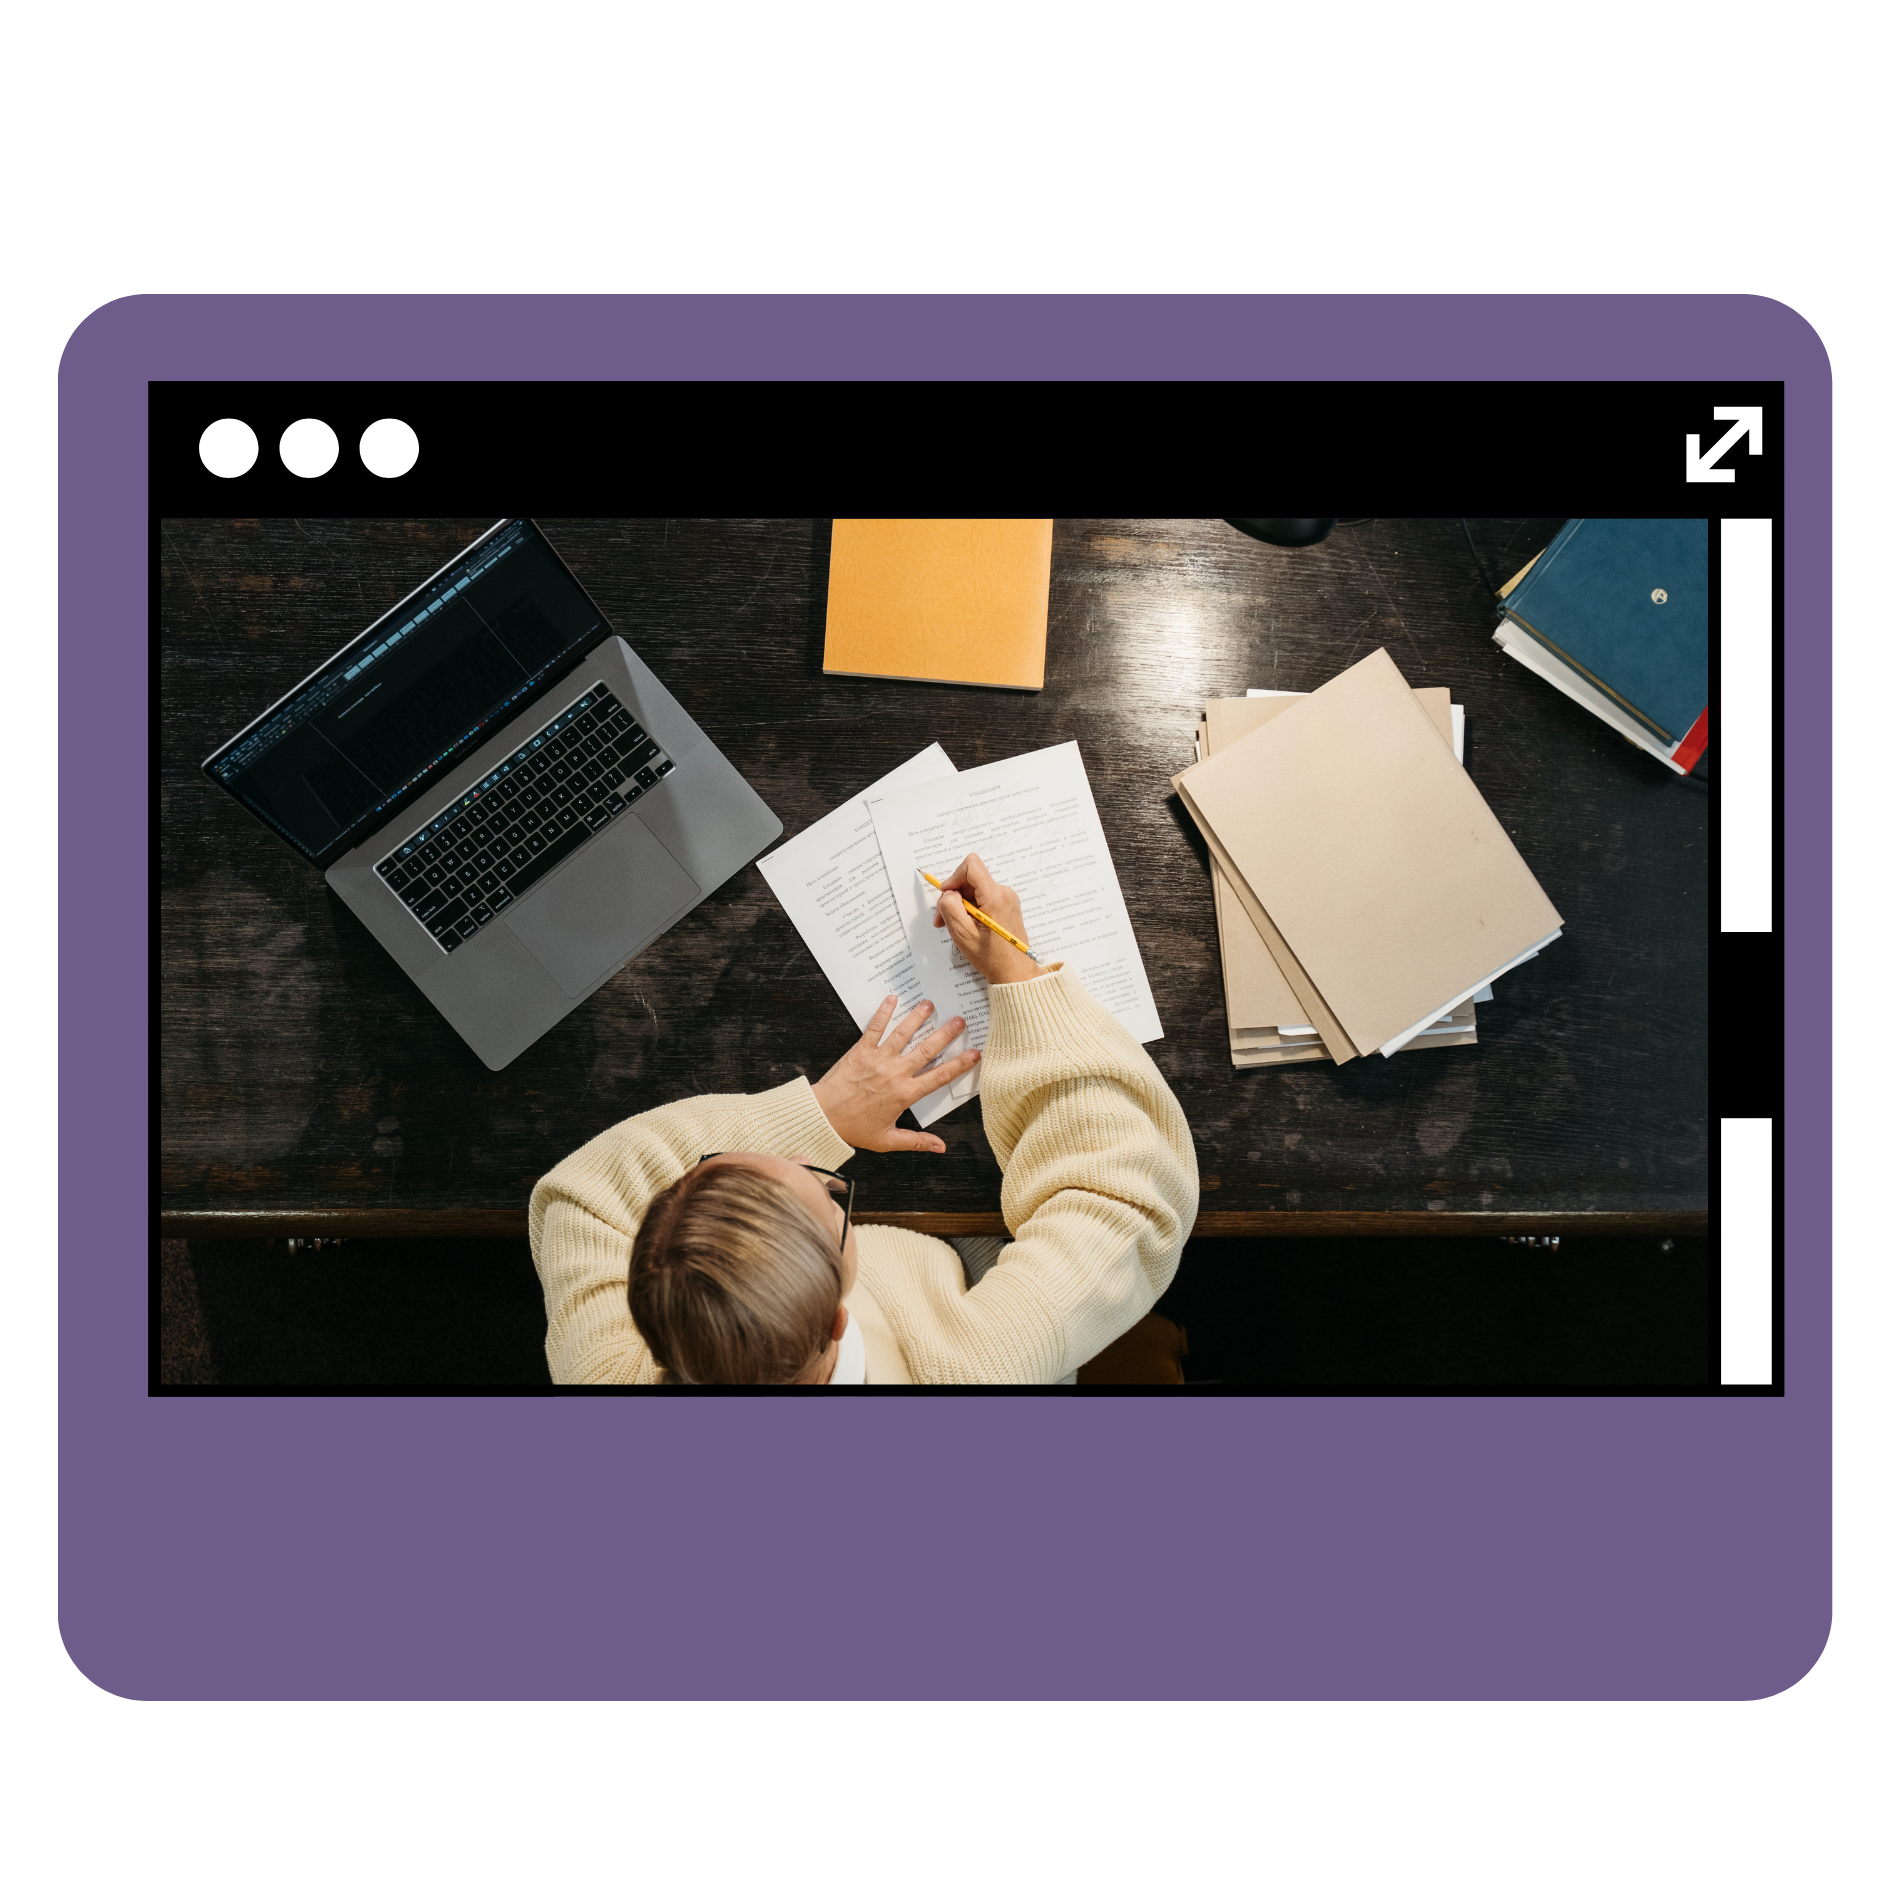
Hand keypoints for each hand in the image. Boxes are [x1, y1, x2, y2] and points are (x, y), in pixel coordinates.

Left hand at [811, 995, 979, 1151]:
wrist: (823, 1116)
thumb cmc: (854, 1128)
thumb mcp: (888, 1140)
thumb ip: (916, 1142)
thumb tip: (940, 1148)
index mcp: (905, 1094)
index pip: (939, 1077)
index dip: (959, 1065)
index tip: (974, 1053)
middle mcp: (895, 1073)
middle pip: (927, 1050)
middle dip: (945, 1034)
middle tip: (960, 1020)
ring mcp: (879, 1059)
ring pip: (903, 1034)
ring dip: (918, 1017)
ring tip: (930, 1004)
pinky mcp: (861, 1050)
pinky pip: (875, 1028)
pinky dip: (884, 1012)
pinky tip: (892, 999)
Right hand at [931, 853, 1040, 985]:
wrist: (1014, 972)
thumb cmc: (991, 957)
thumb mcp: (962, 933)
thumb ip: (950, 907)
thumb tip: (948, 893)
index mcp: (995, 896)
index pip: (971, 866)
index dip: (953, 877)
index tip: (946, 895)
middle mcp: (1004, 892)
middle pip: (970, 879)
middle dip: (953, 896)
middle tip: (943, 919)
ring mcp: (1007, 898)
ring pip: (974, 889)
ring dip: (960, 904)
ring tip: (955, 926)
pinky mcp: (1006, 905)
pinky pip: (982, 898)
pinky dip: (970, 909)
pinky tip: (967, 926)